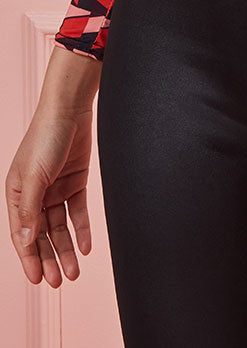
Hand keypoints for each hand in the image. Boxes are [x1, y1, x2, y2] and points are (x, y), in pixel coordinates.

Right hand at [6, 101, 94, 286]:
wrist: (70, 108)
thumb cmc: (45, 137)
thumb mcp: (34, 175)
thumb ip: (30, 209)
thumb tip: (26, 241)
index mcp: (16, 194)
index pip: (22, 234)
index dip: (29, 258)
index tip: (38, 280)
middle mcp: (35, 194)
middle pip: (42, 235)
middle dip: (49, 259)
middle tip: (59, 283)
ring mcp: (55, 189)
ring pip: (60, 227)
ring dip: (66, 249)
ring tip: (74, 272)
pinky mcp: (75, 182)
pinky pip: (77, 212)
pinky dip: (82, 229)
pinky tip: (86, 247)